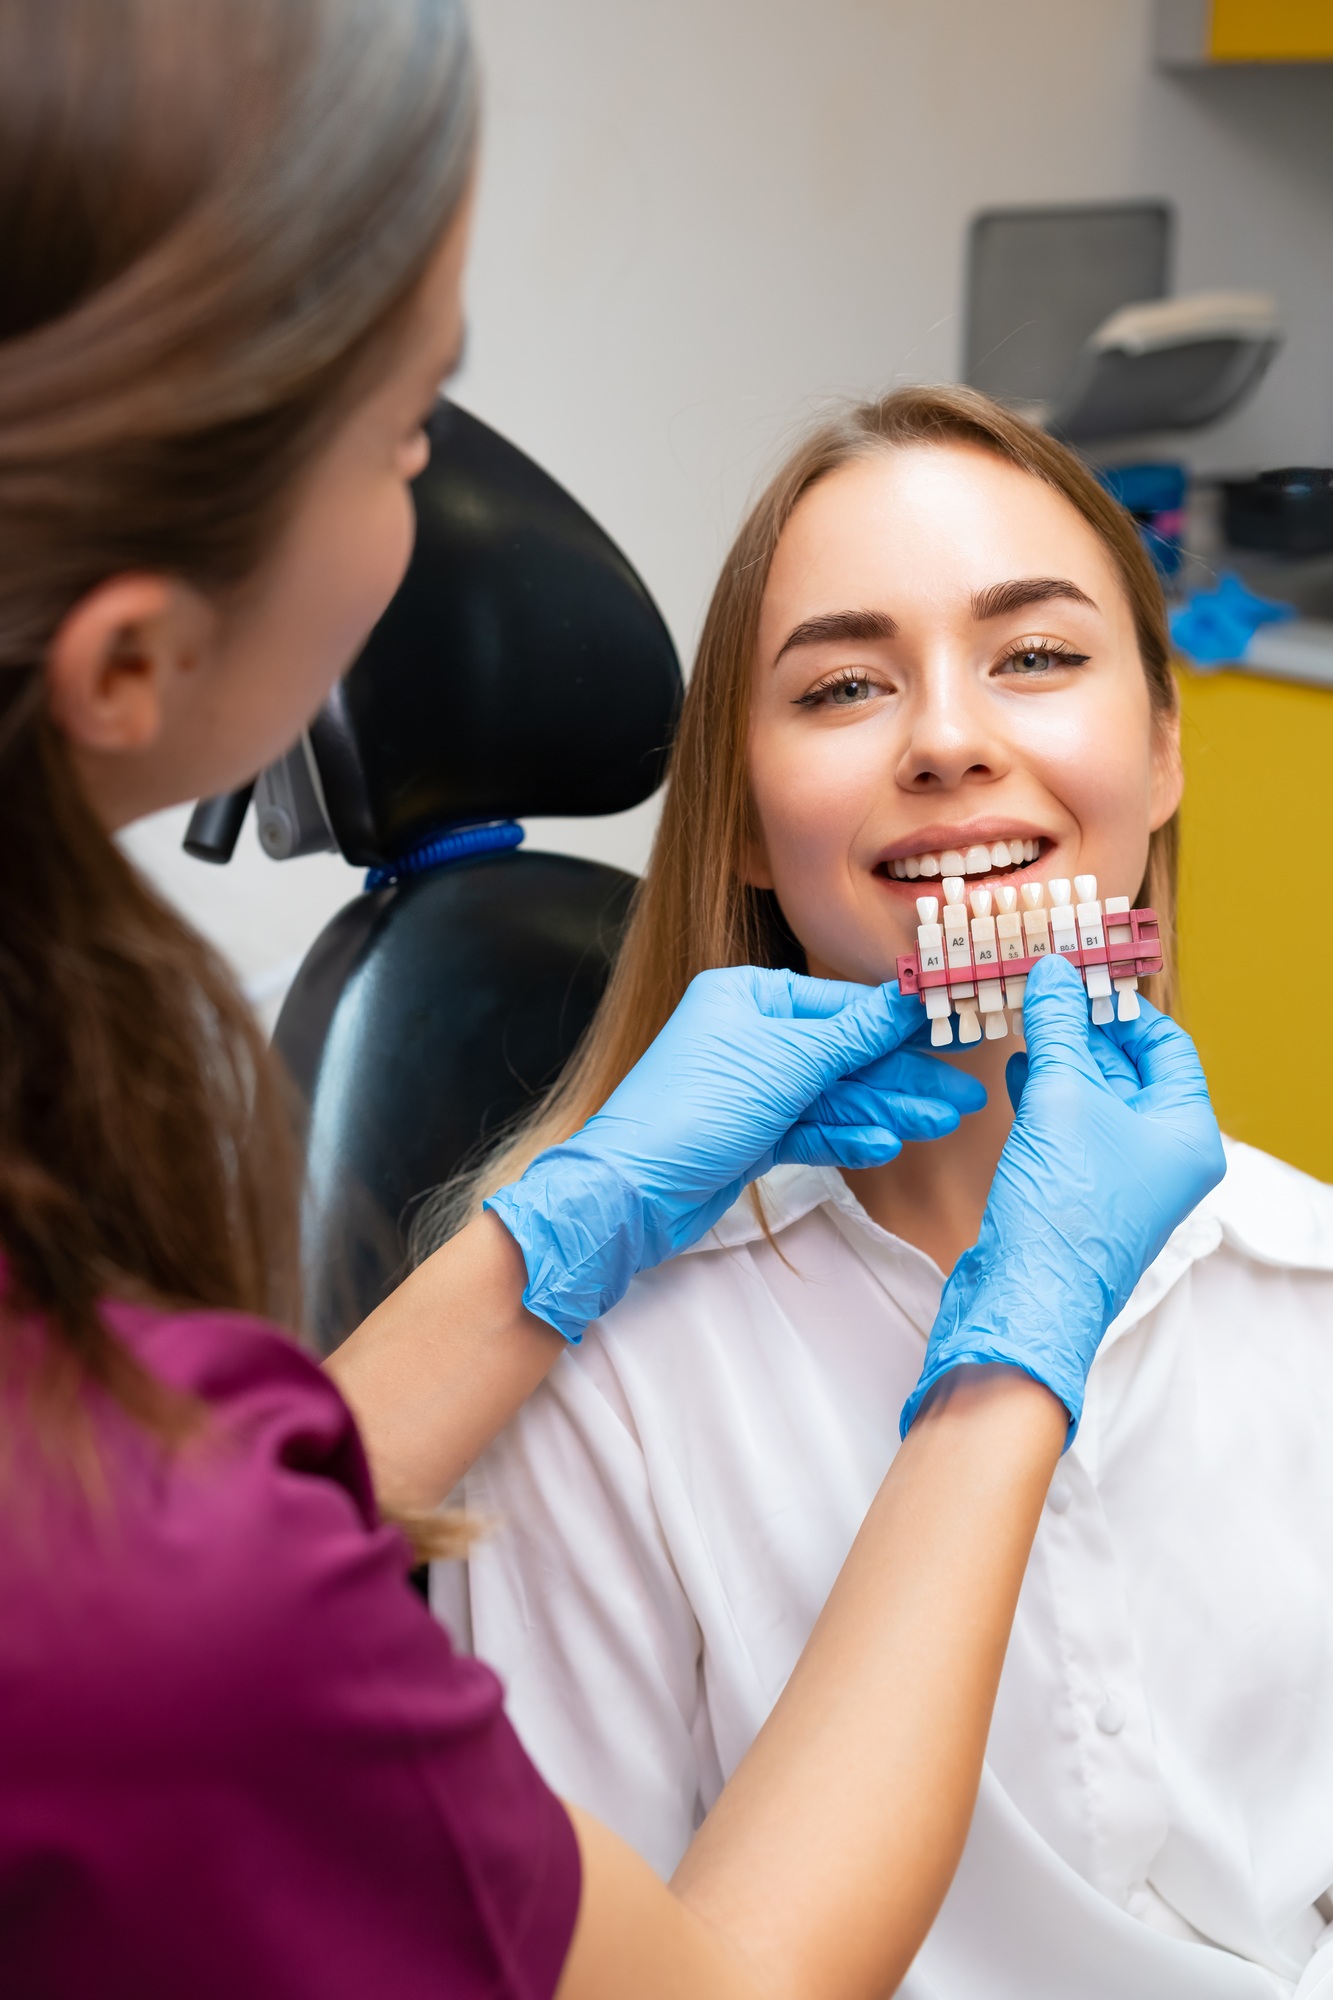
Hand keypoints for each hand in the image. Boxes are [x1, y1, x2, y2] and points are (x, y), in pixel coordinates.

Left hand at [488, 965, 984, 1341]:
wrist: (630, 1194)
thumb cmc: (690, 1112)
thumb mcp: (785, 1063)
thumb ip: (853, 1035)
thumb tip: (908, 1000)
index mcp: (747, 996)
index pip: (841, 1005)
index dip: (900, 1024)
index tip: (954, 1032)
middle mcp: (750, 1036)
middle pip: (845, 1054)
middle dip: (903, 1077)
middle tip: (963, 1096)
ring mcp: (751, 1089)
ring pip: (834, 1096)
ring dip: (887, 1110)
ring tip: (941, 1121)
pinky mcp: (751, 1135)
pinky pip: (813, 1129)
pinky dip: (848, 1137)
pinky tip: (887, 1143)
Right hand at [901, 953, 1224, 1440]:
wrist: (1025, 1296)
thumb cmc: (1064, 1207)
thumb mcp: (1061, 1097)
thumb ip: (1057, 1029)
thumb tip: (1053, 972)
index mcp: (1186, 1132)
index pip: (1167, 1045)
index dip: (1122, 1006)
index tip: (1080, 975)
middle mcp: (1163, 1155)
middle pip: (1129, 1068)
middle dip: (1083, 1027)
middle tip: (1043, 988)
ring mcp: (1120, 1176)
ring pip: (1093, 1097)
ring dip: (1058, 1057)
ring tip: (1022, 1018)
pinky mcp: (1078, 1191)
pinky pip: (1069, 1125)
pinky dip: (1045, 1092)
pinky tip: (1015, 1066)